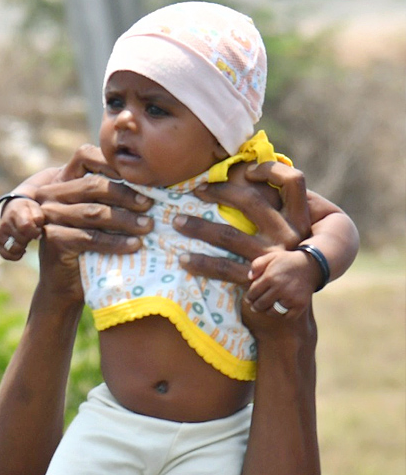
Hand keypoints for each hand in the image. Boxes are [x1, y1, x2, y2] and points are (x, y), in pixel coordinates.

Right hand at [0, 197, 45, 260]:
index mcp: (15, 212)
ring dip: (23, 247)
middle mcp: (5, 222)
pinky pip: (6, 255)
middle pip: (22, 240)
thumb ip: (40, 219)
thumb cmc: (29, 211)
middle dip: (30, 239)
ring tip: (25, 239)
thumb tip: (37, 236)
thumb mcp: (36, 209)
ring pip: (15, 249)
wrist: (14, 209)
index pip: (26, 226)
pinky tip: (21, 248)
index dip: (35, 232)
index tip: (38, 231)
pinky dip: (16, 255)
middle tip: (31, 234)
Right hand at [36, 144, 152, 254]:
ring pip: (94, 212)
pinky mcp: (54, 240)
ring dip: (125, 219)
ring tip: (147, 226)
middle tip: (150, 204)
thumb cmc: (90, 249)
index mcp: (63, 182)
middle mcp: (52, 196)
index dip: (112, 162)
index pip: (85, 157)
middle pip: (93, 185)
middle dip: (126, 194)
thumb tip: (151, 184)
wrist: (66, 287)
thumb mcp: (100, 218)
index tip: (141, 176)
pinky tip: (135, 245)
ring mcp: (50, 217)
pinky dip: (115, 242)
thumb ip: (111, 197)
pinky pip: (90, 237)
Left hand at [173, 162, 310, 283]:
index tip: (246, 171)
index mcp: (298, 219)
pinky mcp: (255, 278)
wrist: (292, 305)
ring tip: (177, 222)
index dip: (271, 170)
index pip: (293, 181)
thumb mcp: (295, 233)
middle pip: (251, 202)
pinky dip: (201, 262)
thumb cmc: (288, 262)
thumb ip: (283, 209)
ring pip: (229, 235)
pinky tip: (184, 259)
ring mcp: (270, 257)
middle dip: (221, 192)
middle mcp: (287, 235)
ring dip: (199, 227)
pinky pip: (223, 267)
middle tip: (196, 190)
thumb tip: (258, 180)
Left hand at [245, 249, 320, 317]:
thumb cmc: (287, 262)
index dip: (249, 297)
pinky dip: (282, 314)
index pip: (253, 293)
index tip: (249, 299)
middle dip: (255, 306)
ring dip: (268, 310)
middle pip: (260, 305)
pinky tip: (280, 308)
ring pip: (272, 312)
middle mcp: (280, 288)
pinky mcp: (299, 305)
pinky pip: (286, 316)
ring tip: (267, 307)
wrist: (310, 265)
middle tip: (255, 306)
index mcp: (270, 277)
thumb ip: (257, 264)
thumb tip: (249, 278)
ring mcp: (290, 298)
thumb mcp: (271, 256)